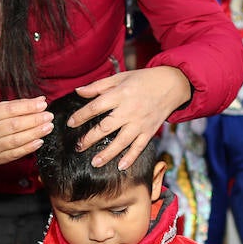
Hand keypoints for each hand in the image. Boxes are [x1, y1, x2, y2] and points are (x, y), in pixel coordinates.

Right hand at [0, 97, 52, 164]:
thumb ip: (17, 105)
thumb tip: (40, 100)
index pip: (9, 110)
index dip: (28, 107)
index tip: (42, 104)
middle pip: (14, 125)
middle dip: (35, 120)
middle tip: (49, 116)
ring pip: (17, 140)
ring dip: (36, 133)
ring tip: (48, 127)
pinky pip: (16, 153)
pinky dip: (30, 147)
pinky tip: (40, 140)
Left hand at [72, 66, 189, 168]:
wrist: (171, 84)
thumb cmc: (143, 79)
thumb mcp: (120, 77)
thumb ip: (98, 86)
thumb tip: (78, 92)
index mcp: (120, 94)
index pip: (96, 107)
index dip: (81, 116)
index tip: (70, 123)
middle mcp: (129, 110)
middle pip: (106, 127)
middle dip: (90, 138)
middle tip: (78, 147)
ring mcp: (140, 122)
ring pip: (121, 141)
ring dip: (107, 154)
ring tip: (95, 162)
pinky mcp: (149, 131)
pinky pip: (139, 147)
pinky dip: (131, 158)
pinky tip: (120, 166)